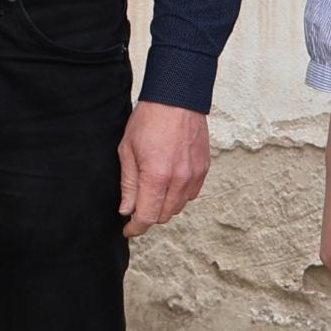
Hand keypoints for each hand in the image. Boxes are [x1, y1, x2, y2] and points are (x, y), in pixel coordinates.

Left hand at [117, 101, 209, 237]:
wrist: (176, 99)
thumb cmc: (148, 121)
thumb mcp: (127, 151)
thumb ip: (128, 184)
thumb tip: (126, 210)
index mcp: (157, 176)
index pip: (147, 216)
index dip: (135, 228)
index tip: (128, 230)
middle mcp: (179, 180)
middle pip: (164, 216)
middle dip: (148, 215)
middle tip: (135, 206)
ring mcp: (194, 176)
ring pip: (178, 207)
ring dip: (164, 206)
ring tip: (151, 190)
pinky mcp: (204, 170)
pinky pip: (191, 194)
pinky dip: (178, 195)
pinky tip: (167, 182)